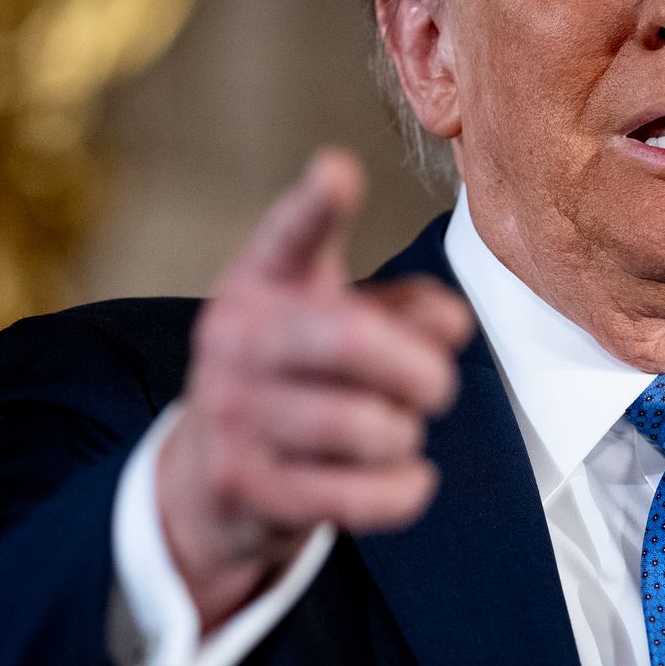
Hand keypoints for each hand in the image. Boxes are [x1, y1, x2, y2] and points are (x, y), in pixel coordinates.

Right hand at [154, 149, 472, 629]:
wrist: (212, 479)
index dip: (316, 205)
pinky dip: (403, 489)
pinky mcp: (244, 486)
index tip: (338, 170)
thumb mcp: (339, 322)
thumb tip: (452, 324)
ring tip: (397, 431)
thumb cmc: (298, 378)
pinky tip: (409, 478)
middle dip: (420, 368)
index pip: (290, 235)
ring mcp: (231, 413)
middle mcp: (235, 338)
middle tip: (440, 385)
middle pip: (350, 339)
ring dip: (404, 433)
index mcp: (262, 280)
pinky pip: (355, 494)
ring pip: (362, 425)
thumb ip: (402, 307)